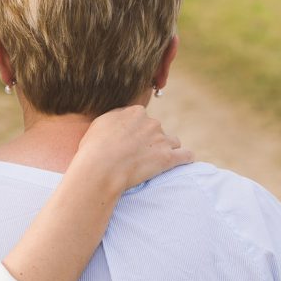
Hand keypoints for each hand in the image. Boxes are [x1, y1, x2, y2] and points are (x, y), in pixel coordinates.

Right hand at [73, 105, 192, 194]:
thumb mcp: (100, 123)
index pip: (142, 118)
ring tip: (155, 163)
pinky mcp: (168, 158)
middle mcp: (151, 122)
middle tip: (137, 156)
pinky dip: (185, 159)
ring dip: (167, 149)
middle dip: (150, 141)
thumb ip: (115, 118)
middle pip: (157, 130)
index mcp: (135, 112)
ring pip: (173, 141)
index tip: (129, 143)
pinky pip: (186, 155)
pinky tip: (184, 162)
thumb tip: (121, 119)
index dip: (136, 131)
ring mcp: (162, 140)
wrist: (101, 168)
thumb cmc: (94, 148)